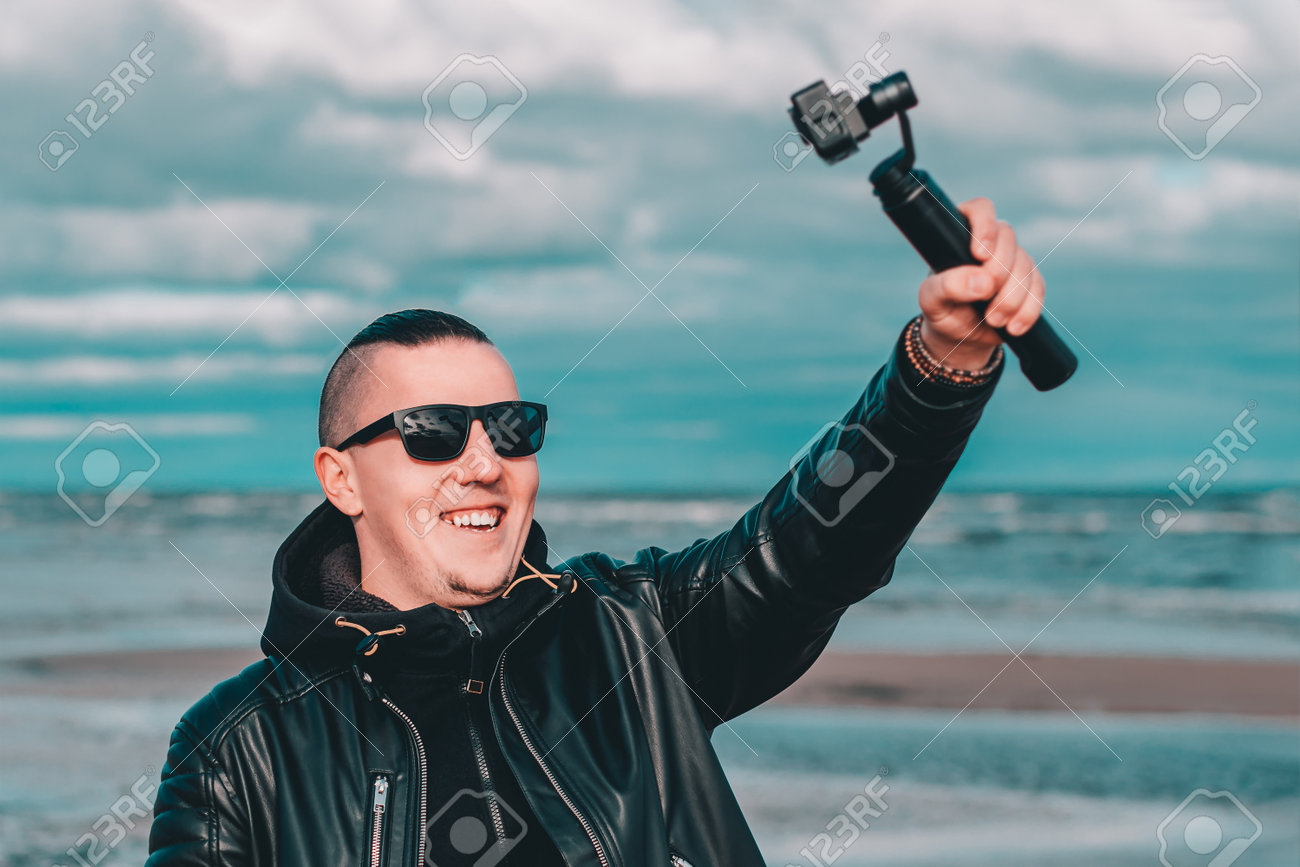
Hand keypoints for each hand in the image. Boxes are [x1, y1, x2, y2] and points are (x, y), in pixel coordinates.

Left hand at [916, 197, 1044, 370]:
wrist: (962, 337)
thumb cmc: (942, 310)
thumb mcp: (932, 301)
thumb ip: (947, 287)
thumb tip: (981, 281)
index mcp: (961, 235)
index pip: (980, 209)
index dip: (985, 226)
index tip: (980, 254)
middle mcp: (991, 241)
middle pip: (1008, 238)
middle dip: (999, 273)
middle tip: (984, 302)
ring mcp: (1013, 259)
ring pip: (1026, 265)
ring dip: (1012, 298)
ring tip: (993, 321)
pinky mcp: (1030, 280)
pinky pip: (1039, 288)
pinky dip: (1028, 310)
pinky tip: (1013, 327)